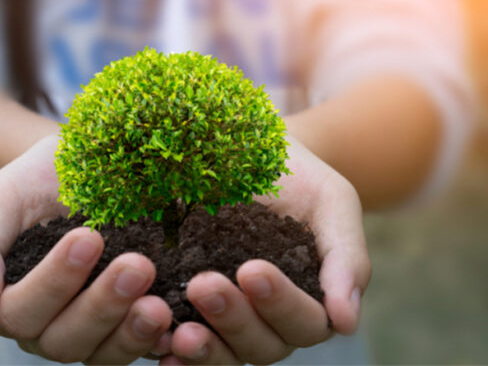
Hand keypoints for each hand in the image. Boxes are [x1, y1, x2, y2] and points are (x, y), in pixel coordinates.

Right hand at [0, 135, 172, 363]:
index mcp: (11, 301)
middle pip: (65, 339)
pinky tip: (180, 326)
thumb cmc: (37, 182)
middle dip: (101, 305)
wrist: (84, 168)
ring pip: (105, 352)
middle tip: (137, 265)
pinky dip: (160, 341)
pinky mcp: (130, 325)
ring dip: (133, 332)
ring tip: (161, 305)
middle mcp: (49, 325)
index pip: (21, 311)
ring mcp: (93, 330)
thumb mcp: (1, 201)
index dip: (54, 282)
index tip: (88, 237)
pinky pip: (143, 347)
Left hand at [162, 136, 371, 364]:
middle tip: (204, 285)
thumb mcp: (332, 204)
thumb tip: (346, 322)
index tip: (252, 270)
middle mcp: (271, 320)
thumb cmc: (298, 178)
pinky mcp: (193, 311)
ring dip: (202, 347)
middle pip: (262, 345)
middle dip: (234, 319)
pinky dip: (169, 347)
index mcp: (311, 300)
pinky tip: (154, 342)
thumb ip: (346, 257)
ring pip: (225, 353)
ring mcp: (230, 320)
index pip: (305, 321)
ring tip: (174, 329)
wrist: (252, 153)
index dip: (280, 304)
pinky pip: (184, 341)